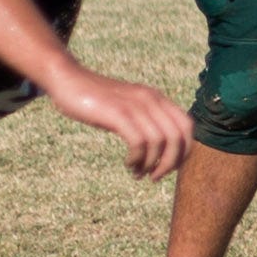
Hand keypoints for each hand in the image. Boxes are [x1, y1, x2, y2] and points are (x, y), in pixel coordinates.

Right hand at [47, 65, 193, 179]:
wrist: (69, 80)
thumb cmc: (97, 100)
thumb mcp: (128, 107)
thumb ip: (145, 120)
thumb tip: (161, 150)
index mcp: (156, 98)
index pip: (187, 126)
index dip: (184, 150)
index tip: (170, 166)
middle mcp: (150, 99)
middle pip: (177, 137)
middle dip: (170, 163)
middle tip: (154, 177)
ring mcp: (134, 105)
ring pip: (159, 142)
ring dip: (151, 165)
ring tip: (138, 173)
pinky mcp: (117, 113)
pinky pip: (139, 142)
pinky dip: (137, 159)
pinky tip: (128, 164)